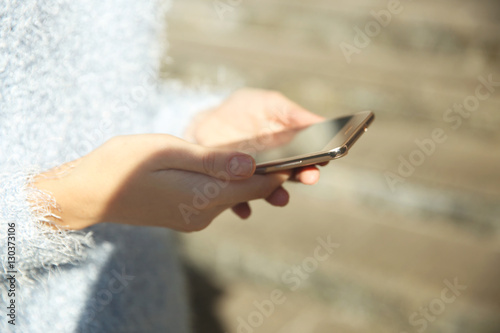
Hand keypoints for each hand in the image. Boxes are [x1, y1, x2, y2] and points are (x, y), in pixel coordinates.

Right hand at [33, 134, 289, 230]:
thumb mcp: (168, 153)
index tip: (300, 153)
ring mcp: (194, 219)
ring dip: (248, 179)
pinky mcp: (185, 217)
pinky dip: (227, 184)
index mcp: (203, 197)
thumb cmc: (123, 165)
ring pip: (233, 197)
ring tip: (264, 156)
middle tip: (289, 149)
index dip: (279, 171)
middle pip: (247, 194)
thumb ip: (212, 161)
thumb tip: (253, 165)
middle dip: (268, 174)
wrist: (88, 193)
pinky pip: (216, 200)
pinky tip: (228, 169)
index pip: (255, 187)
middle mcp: (203, 215)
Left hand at [185, 89, 326, 216]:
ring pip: (267, 191)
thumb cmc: (243, 110)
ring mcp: (251, 179)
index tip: (325, 160)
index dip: (317, 159)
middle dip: (302, 177)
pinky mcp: (229, 187)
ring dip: (276, 196)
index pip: (307, 157)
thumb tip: (321, 121)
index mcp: (286, 149)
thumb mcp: (269, 104)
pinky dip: (242, 207)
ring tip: (281, 198)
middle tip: (310, 177)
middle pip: (291, 175)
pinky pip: (236, 200)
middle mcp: (273, 167)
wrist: (206, 121)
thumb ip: (292, 114)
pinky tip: (245, 211)